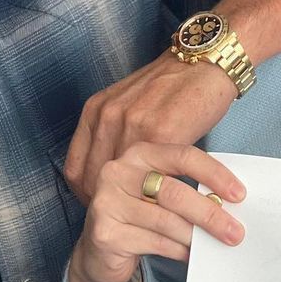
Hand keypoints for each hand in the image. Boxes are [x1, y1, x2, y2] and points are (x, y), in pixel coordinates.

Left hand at [64, 52, 236, 204]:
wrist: (205, 61)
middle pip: (93, 181)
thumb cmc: (173, 82)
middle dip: (108, 206)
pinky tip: (165, 205)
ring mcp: (133, 125)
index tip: (100, 207)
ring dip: (134, 204)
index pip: (75, 169)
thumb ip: (117, 130)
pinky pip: (153, 174)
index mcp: (97, 111)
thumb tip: (118, 169)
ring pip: (123, 182)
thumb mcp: (130, 102)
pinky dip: (158, 194)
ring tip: (145, 218)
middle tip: (125, 220)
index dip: (85, 195)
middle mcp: (108, 117)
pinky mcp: (162, 133)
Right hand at [68, 142, 245, 281]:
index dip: (214, 174)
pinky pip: (155, 243)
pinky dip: (179, 251)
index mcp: (139, 153)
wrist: (101, 251)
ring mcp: (108, 202)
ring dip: (196, 237)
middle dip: (210, 214)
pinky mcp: (105, 233)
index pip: (183, 156)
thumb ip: (187, 188)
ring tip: (215, 246)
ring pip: (166, 221)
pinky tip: (190, 255)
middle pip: (175, 192)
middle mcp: (118, 172)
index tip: (239, 194)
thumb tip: (229, 202)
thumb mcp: (161, 193)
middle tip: (235, 232)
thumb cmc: (141, 215)